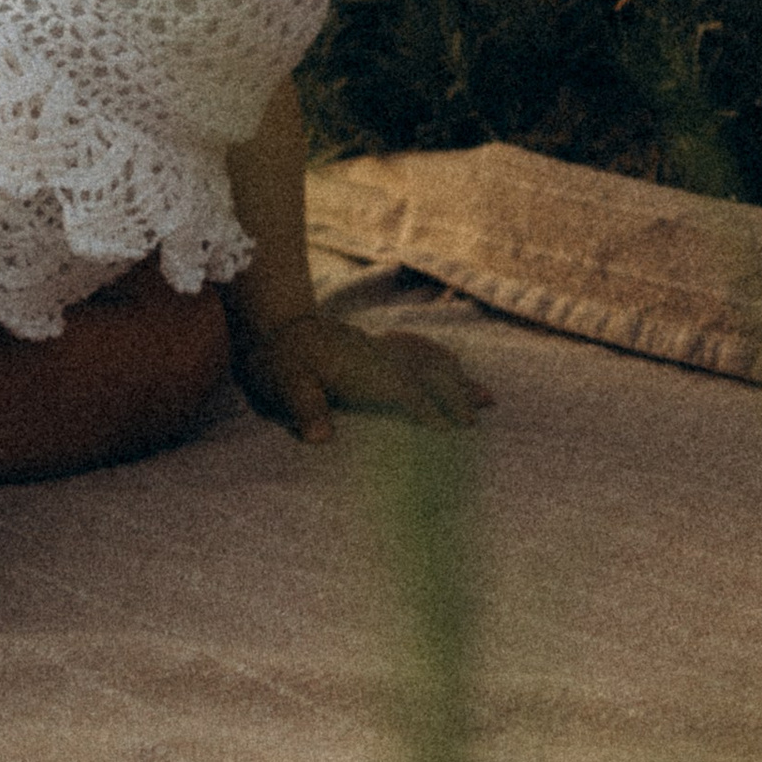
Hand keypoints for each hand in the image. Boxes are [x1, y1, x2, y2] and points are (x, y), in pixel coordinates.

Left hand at [231, 305, 490, 445]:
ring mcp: (379, 350)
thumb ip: (304, 407)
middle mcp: (378, 358)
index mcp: (362, 370)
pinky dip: (439, 358)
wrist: (274, 322)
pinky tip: (452, 364)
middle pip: (427, 376)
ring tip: (487, 397)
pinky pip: (416, 350)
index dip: (428, 413)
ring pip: (427, 363)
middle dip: (455, 397)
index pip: (404, 393)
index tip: (453, 434)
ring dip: (456, 379)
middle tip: (479, 422)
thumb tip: (321, 439)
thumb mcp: (283, 384)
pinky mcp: (375, 347)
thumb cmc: (278, 360)